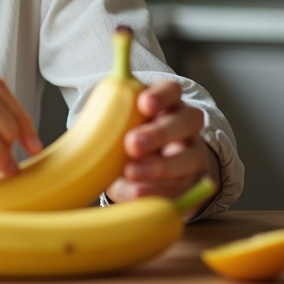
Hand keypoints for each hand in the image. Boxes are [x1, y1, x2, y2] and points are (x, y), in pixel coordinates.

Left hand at [105, 80, 219, 214]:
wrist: (150, 168)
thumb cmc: (129, 135)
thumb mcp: (121, 123)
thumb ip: (112, 120)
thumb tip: (89, 131)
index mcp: (167, 102)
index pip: (171, 90)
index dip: (160, 96)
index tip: (143, 104)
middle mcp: (186, 124)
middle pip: (185, 122)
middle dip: (158, 133)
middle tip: (131, 144)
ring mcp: (194, 153)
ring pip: (188, 158)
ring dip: (159, 167)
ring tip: (130, 173)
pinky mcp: (193, 182)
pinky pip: (182, 188)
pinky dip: (158, 191)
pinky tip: (137, 192)